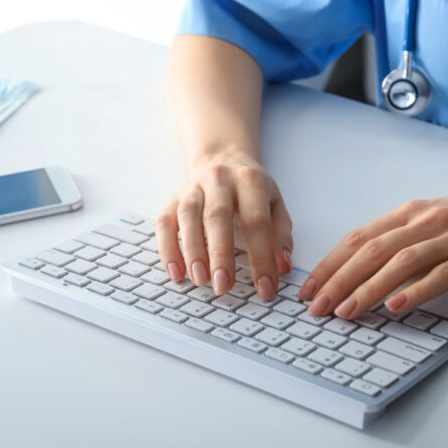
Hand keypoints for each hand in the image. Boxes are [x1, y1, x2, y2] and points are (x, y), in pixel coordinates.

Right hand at [156, 154, 292, 298]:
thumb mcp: (276, 205)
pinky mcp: (174, 198)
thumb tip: (283, 265)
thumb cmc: (253, 191)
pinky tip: (176, 272)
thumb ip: (281, 235)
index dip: (262, 257)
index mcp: (251, 181)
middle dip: (221, 254)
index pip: (257, 222)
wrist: (224, 160)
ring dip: (192, 251)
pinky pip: (165, 222)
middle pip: (218, 216)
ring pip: (188, 216)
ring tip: (200, 280)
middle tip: (223, 286)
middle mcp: (220, 180)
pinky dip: (167, 249)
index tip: (265, 288)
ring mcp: (194, 187)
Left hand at [298, 183, 447, 318]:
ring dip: (367, 289)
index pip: (358, 238)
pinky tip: (396, 306)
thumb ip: (402, 236)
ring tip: (345, 312)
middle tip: (316, 307)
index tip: (309, 287)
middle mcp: (423, 223)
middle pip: (370, 251)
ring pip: (399, 263)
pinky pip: (439, 275)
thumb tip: (365, 263)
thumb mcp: (433, 218)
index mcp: (409, 214)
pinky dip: (415, 291)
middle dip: (338, 280)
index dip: (330, 264)